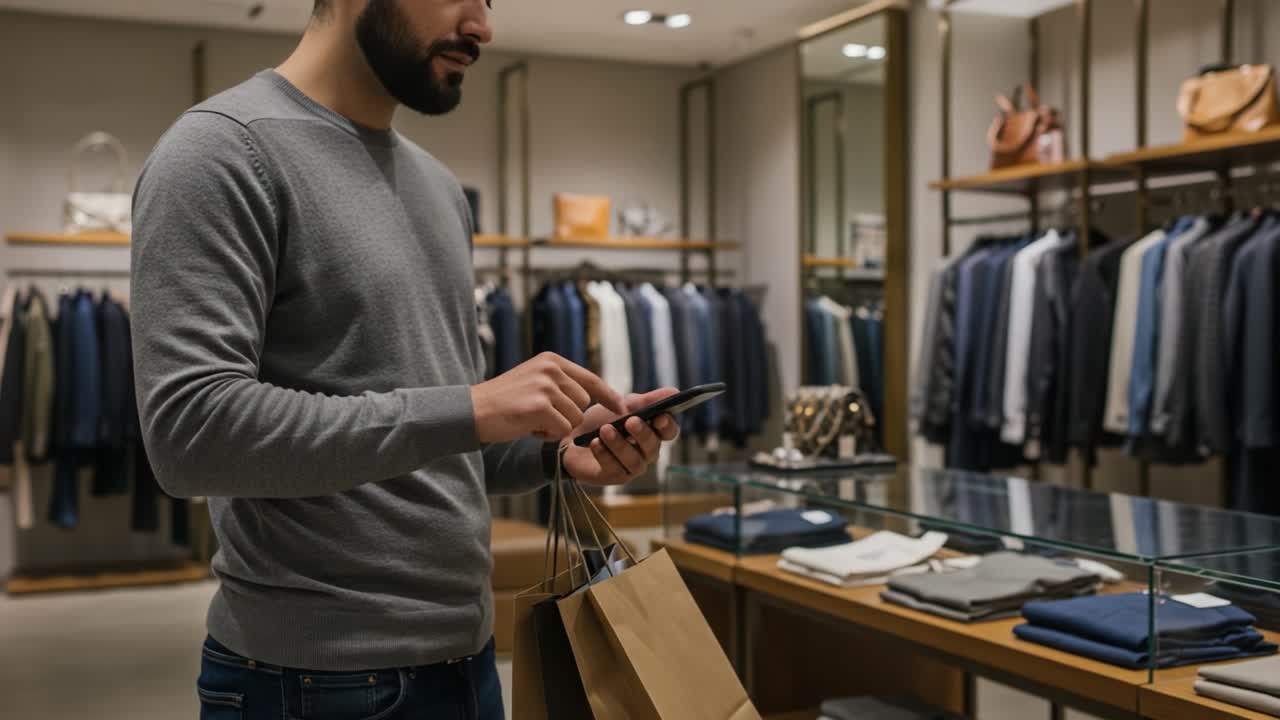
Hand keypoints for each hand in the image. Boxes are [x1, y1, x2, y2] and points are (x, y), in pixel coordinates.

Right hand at [472, 353, 625, 443]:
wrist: (472, 410)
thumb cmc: (504, 402)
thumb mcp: (534, 381)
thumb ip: (560, 384)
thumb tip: (592, 397)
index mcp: (551, 361)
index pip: (590, 378)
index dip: (608, 395)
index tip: (621, 407)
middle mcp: (551, 369)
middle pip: (584, 403)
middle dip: (568, 416)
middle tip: (541, 417)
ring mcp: (545, 386)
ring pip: (575, 418)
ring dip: (557, 427)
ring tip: (532, 421)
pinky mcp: (539, 406)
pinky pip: (562, 430)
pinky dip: (548, 435)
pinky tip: (528, 428)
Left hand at [562, 388, 681, 486]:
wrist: (570, 437)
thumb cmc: (600, 420)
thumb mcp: (622, 405)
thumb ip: (646, 400)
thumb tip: (674, 392)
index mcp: (652, 432)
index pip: (669, 432)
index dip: (667, 425)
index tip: (660, 416)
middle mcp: (646, 452)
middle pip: (653, 447)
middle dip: (642, 434)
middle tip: (630, 421)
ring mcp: (631, 467)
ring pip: (634, 461)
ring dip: (620, 445)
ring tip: (605, 430)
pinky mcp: (614, 477)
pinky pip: (614, 469)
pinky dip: (604, 454)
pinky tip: (595, 443)